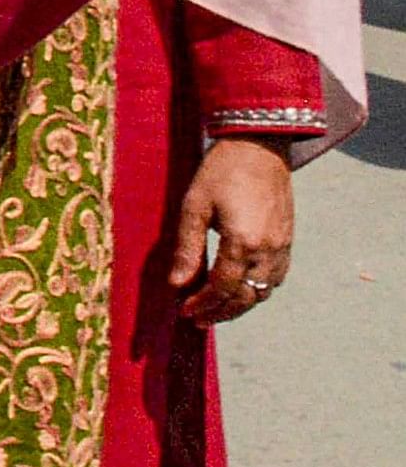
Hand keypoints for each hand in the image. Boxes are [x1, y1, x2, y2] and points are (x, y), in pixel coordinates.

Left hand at [169, 136, 296, 324]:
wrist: (258, 147)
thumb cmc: (220, 172)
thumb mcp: (194, 207)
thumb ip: (188, 248)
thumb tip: (177, 285)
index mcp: (243, 243)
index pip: (222, 288)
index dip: (202, 304)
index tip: (185, 312)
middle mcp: (269, 250)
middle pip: (246, 296)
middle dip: (220, 312)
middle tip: (197, 319)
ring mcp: (283, 246)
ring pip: (263, 291)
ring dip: (239, 304)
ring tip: (214, 309)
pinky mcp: (288, 240)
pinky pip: (276, 277)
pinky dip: (256, 289)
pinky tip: (239, 289)